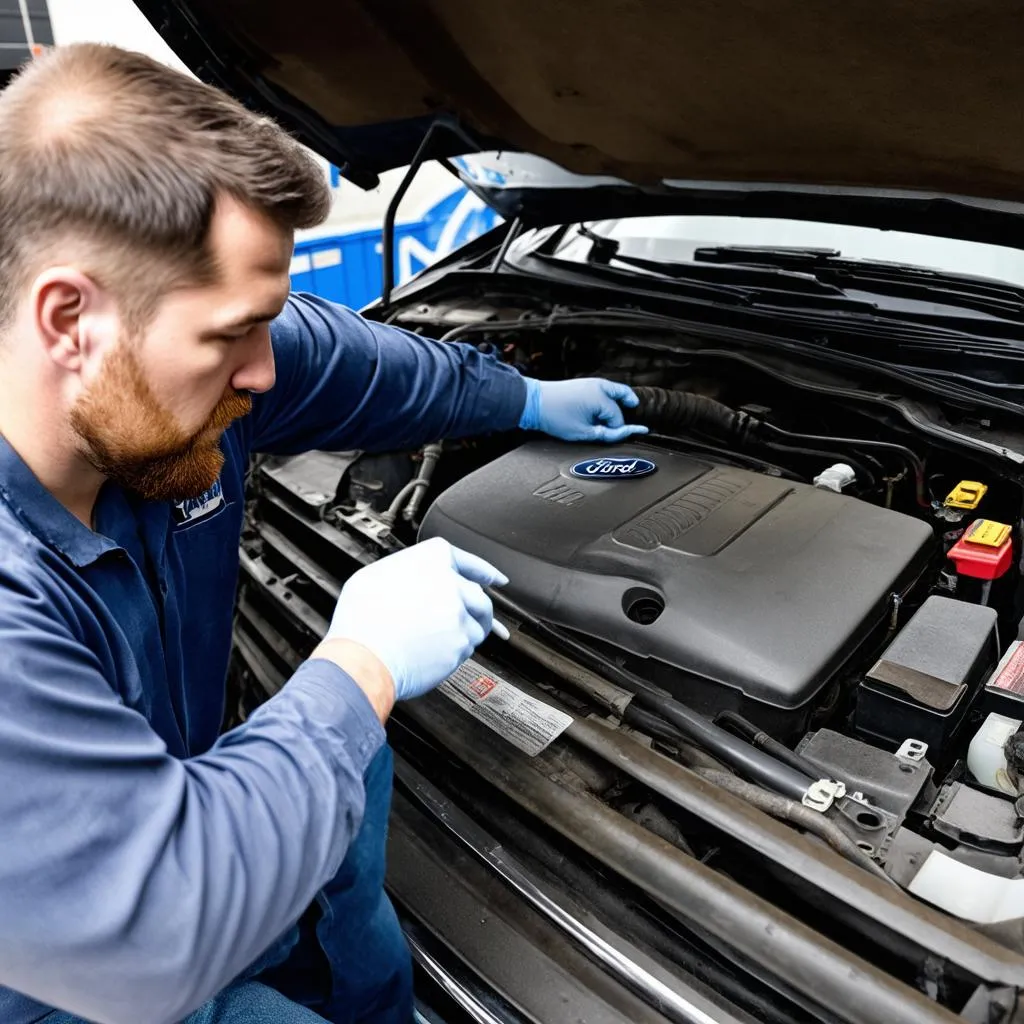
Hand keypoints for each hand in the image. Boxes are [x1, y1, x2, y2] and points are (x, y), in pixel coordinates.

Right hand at [324, 538, 508, 701]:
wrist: (362, 659)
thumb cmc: (362, 621)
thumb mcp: (376, 576)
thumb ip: (408, 572)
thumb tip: (419, 579)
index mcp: (432, 559)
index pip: (469, 562)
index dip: (485, 572)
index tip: (497, 580)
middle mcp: (451, 582)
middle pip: (478, 595)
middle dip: (476, 609)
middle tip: (467, 618)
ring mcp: (459, 614)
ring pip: (477, 623)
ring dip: (466, 631)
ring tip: (442, 639)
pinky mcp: (461, 643)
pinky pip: (468, 647)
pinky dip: (456, 651)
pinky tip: (435, 652)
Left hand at [518, 377, 648, 442]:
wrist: (534, 402)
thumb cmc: (555, 417)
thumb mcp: (582, 432)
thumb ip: (606, 434)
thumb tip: (624, 433)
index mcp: (601, 399)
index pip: (617, 418)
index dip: (616, 430)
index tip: (611, 437)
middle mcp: (600, 387)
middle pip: (622, 401)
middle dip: (623, 414)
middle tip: (627, 425)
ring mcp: (593, 382)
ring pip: (618, 390)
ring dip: (624, 399)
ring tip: (631, 407)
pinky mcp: (586, 382)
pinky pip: (607, 388)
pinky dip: (613, 395)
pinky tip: (612, 404)